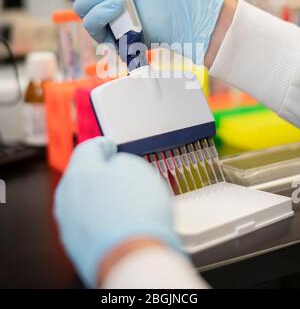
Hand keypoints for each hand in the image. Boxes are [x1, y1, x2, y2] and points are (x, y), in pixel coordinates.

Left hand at [53, 137, 181, 286]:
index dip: (102, 145)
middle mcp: (67, 195)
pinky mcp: (74, 243)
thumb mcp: (137, 170)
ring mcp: (67, 221)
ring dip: (98, 198)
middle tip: (118, 174)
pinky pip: (86, 222)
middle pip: (82, 176)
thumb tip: (115, 167)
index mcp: (80, 171)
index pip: (88, 149)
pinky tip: (117, 223)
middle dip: (99, 174)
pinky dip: (99, 219)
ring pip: (82, 200)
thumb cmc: (136, 213)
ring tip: (123, 204)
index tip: (108, 146)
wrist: (131, 258)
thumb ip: (121, 162)